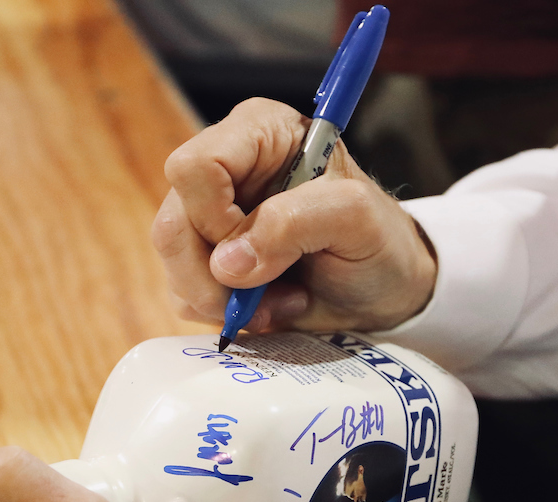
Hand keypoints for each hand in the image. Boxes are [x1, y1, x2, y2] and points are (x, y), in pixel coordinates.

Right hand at [152, 97, 436, 334]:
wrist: (384, 292)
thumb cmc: (379, 242)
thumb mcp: (357, 220)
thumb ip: (295, 223)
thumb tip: (226, 262)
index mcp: (259, 133)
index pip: (195, 167)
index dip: (215, 217)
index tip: (261, 249)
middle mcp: (226, 170)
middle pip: (173, 223)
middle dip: (214, 273)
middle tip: (267, 290)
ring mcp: (210, 218)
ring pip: (173, 264)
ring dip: (226, 299)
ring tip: (282, 297)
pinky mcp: (207, 260)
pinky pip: (183, 294)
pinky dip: (227, 312)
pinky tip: (271, 304)